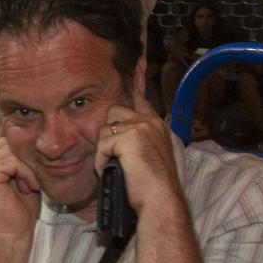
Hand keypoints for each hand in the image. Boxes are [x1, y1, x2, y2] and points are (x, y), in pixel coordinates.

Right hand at [0, 132, 41, 240]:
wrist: (14, 234)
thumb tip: (35, 135)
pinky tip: (29, 188)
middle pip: (10, 140)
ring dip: (29, 168)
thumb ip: (24, 158)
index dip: (20, 139)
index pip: (3, 135)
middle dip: (28, 158)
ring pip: (12, 150)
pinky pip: (12, 161)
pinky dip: (26, 173)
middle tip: (34, 180)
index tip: (35, 155)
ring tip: (31, 186)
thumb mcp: (27, 177)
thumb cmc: (22, 210)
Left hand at [92, 95, 177, 214]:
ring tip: (116, 168)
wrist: (161, 198)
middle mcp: (149, 122)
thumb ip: (139, 142)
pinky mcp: (127, 137)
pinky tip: (113, 171)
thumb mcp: (150, 157)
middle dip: (108, 132)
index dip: (135, 89)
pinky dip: (102, 162)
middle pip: (115, 111)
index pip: (142, 101)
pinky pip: (101, 146)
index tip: (138, 64)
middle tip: (114, 153)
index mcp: (157, 126)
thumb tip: (118, 140)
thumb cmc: (155, 186)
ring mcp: (139, 127)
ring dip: (105, 151)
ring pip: (104, 131)